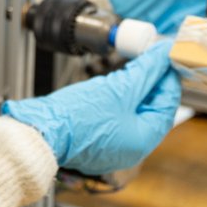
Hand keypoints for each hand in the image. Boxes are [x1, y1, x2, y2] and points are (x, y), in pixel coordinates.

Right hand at [1, 41, 179, 175]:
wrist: (39, 131)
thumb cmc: (77, 116)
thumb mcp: (117, 89)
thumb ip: (144, 72)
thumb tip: (162, 57)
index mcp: (143, 140)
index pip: (166, 104)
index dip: (167, 78)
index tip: (165, 58)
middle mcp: (131, 149)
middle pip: (150, 110)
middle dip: (150, 83)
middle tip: (149, 59)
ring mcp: (113, 147)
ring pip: (132, 114)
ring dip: (134, 91)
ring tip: (132, 68)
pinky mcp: (96, 142)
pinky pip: (115, 119)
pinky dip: (118, 102)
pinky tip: (112, 86)